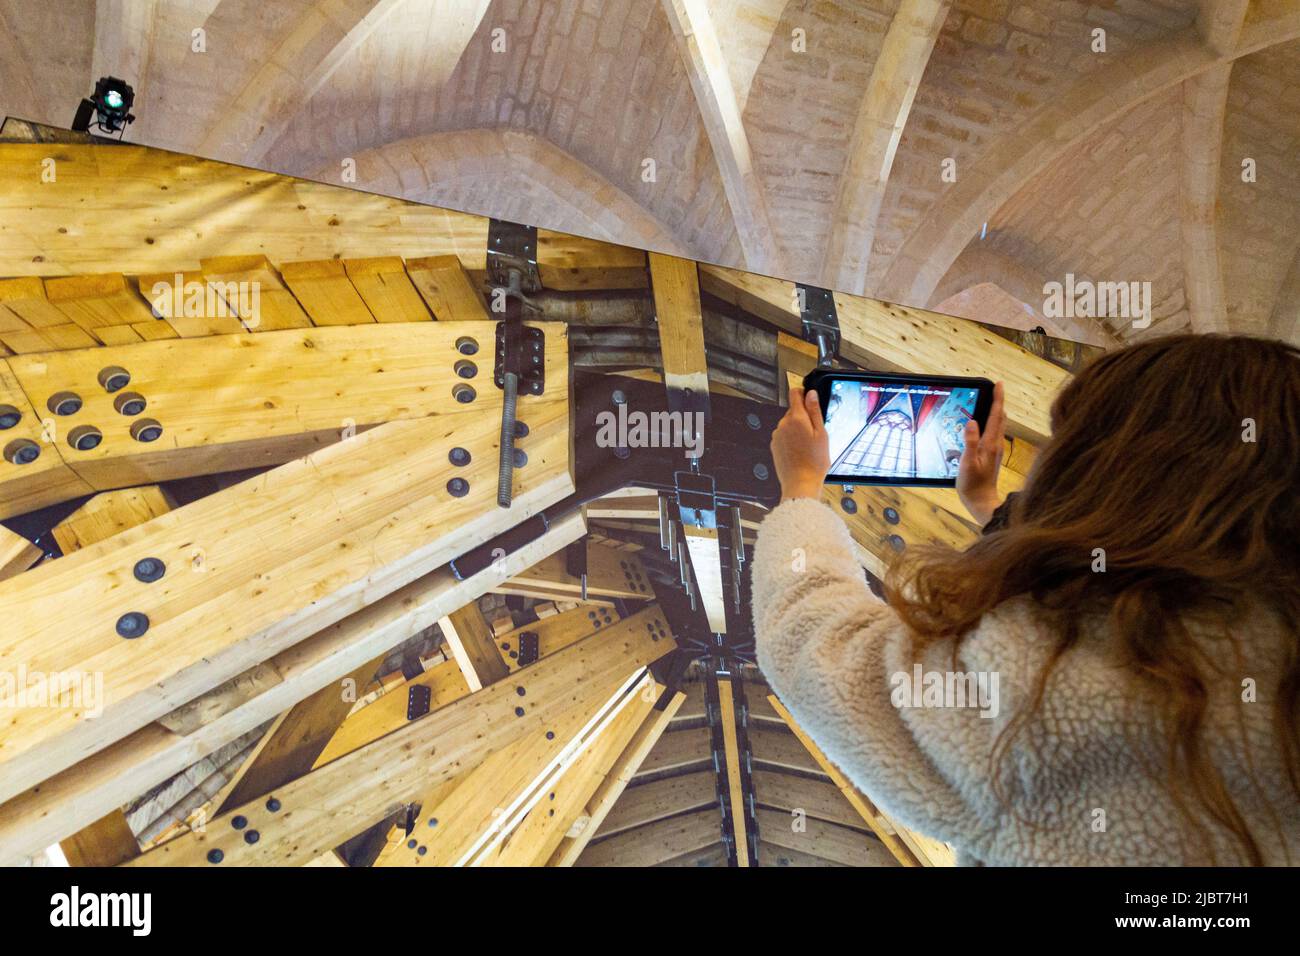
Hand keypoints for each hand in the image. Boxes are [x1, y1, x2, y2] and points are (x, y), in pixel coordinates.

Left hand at [771, 388, 829, 500]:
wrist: (800, 483)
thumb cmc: (814, 462)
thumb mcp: (821, 434)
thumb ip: (815, 411)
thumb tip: (811, 393)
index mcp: (796, 418)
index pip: (795, 393)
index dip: (803, 393)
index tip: (810, 399)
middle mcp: (783, 424)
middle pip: (793, 411)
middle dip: (803, 417)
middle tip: (815, 433)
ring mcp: (777, 435)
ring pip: (788, 425)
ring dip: (797, 430)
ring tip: (808, 446)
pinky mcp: (774, 446)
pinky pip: (784, 436)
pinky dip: (791, 440)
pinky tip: (800, 452)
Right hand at [956, 381, 1006, 524]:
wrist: (981, 501)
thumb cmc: (973, 484)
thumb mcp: (967, 463)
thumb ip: (970, 442)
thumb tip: (972, 422)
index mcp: (990, 443)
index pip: (996, 415)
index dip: (997, 398)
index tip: (998, 384)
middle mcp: (996, 444)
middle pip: (1000, 417)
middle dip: (998, 401)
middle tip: (994, 388)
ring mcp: (995, 450)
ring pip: (999, 425)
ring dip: (996, 411)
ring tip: (990, 401)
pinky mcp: (992, 455)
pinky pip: (994, 432)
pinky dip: (992, 422)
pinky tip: (984, 423)